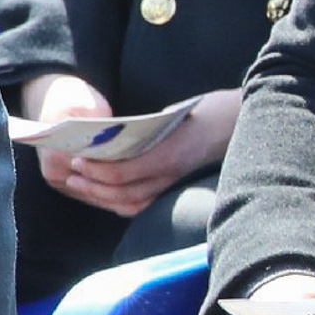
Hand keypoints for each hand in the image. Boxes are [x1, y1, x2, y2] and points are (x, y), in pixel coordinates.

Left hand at [35, 85, 238, 217]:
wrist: (243, 122)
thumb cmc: (208, 111)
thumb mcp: (173, 112)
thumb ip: (144, 129)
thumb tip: (111, 138)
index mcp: (169, 155)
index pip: (124, 174)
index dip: (97, 171)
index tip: (77, 159)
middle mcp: (172, 175)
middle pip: (124, 194)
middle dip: (93, 187)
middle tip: (71, 175)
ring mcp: (175, 183)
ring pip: (133, 203)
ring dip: (102, 197)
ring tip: (81, 184)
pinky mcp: (176, 185)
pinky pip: (144, 203)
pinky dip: (121, 202)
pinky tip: (105, 193)